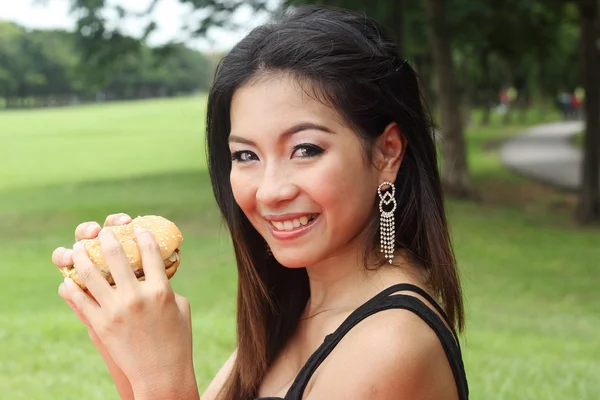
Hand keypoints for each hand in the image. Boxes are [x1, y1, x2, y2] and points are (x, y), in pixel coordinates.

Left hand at [63, 222, 197, 398]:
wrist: (161, 373)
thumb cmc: (177, 339)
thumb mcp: (180, 307)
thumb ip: (166, 286)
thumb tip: (153, 271)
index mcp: (161, 290)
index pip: (150, 252)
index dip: (143, 235)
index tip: (138, 228)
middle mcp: (137, 297)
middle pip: (117, 256)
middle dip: (107, 238)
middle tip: (102, 232)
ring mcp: (116, 311)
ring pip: (91, 274)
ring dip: (81, 256)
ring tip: (77, 249)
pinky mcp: (100, 325)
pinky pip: (79, 300)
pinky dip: (71, 287)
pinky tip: (67, 280)